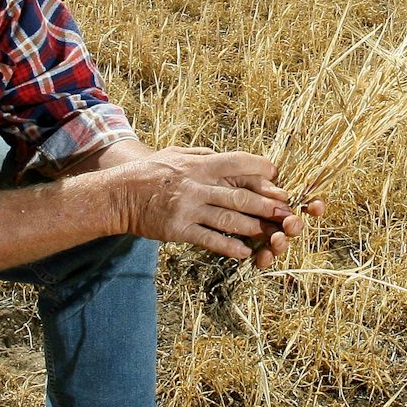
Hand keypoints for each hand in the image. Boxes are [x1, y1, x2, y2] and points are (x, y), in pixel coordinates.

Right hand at [117, 146, 309, 264]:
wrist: (119, 194)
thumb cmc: (149, 172)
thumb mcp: (176, 153)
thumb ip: (201, 154)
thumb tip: (221, 155)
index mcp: (200, 163)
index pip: (239, 163)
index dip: (262, 171)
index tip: (277, 178)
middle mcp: (197, 184)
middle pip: (241, 195)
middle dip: (267, 205)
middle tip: (287, 213)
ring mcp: (189, 208)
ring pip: (230, 219)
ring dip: (254, 228)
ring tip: (271, 235)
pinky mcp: (179, 229)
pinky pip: (210, 240)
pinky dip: (229, 247)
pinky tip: (244, 253)